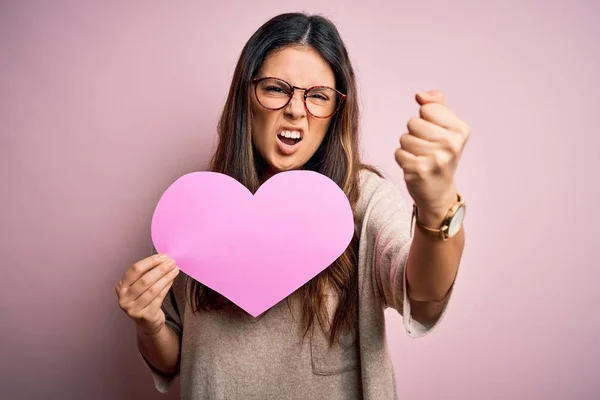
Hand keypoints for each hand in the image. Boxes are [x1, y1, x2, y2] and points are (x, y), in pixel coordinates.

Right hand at [115, 253, 179, 335]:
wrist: (147, 322)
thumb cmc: (144, 299)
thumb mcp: (139, 286)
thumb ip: (146, 273)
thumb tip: (164, 258)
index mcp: (121, 287)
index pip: (135, 270)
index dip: (151, 261)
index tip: (164, 256)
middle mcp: (124, 299)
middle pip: (145, 280)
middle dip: (161, 269)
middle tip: (172, 262)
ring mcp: (133, 309)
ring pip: (153, 289)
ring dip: (166, 277)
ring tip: (175, 269)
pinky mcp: (145, 316)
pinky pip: (159, 298)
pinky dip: (167, 287)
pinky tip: (172, 280)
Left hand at [395, 90, 469, 223]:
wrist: (439, 192)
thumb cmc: (440, 155)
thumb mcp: (445, 128)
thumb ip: (436, 105)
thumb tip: (419, 95)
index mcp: (460, 130)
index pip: (427, 109)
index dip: (425, 119)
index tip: (434, 134)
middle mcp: (451, 144)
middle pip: (413, 122)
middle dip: (414, 133)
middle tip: (426, 148)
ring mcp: (436, 159)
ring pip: (404, 138)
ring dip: (408, 147)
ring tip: (421, 158)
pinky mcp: (419, 171)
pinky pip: (398, 153)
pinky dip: (402, 159)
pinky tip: (415, 167)